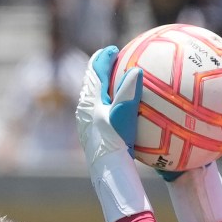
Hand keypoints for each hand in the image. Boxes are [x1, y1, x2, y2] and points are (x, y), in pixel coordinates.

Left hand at [76, 45, 140, 161]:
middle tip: (111, 60)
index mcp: (91, 101)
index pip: (95, 71)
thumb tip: (136, 70)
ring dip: (101, 85)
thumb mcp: (124, 116)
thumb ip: (129, 92)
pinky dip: (105, 102)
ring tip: (112, 80)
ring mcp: (86, 123)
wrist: (107, 172)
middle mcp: (85, 110)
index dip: (104, 57)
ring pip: (91, 97)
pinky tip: (116, 110)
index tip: (114, 50)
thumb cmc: (116, 143)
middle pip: (90, 82)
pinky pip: (96, 111)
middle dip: (100, 68)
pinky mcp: (90, 135)